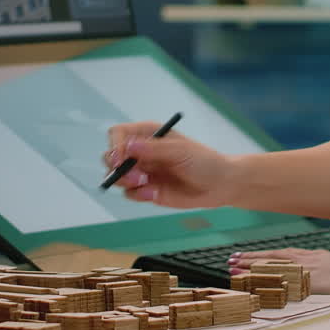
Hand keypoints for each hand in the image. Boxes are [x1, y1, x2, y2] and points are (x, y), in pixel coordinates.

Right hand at [103, 121, 235, 207]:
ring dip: (125, 181)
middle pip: (110, 155)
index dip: (115, 145)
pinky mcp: (146, 190)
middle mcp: (140, 152)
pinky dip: (138, 195)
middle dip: (115, 166)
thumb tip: (128, 146)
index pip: (118, 134)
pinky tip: (154, 194)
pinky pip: (129, 193)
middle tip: (134, 176)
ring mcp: (142, 172)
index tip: (121, 159)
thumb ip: (154, 149)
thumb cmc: (204, 161)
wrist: (219, 185)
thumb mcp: (181, 151)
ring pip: (116, 176)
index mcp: (148, 134)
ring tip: (146, 184)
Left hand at [228, 247, 329, 298]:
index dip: (262, 255)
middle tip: (230, 260)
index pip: (282, 254)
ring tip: (234, 269)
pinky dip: (267, 281)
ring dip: (253, 268)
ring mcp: (307, 270)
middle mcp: (307, 260)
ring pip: (274, 267)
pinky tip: (254, 283)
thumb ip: (324, 269)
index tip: (244, 255)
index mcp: (314, 256)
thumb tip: (316, 275)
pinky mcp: (309, 281)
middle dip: (251, 259)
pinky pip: (281, 281)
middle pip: (273, 258)